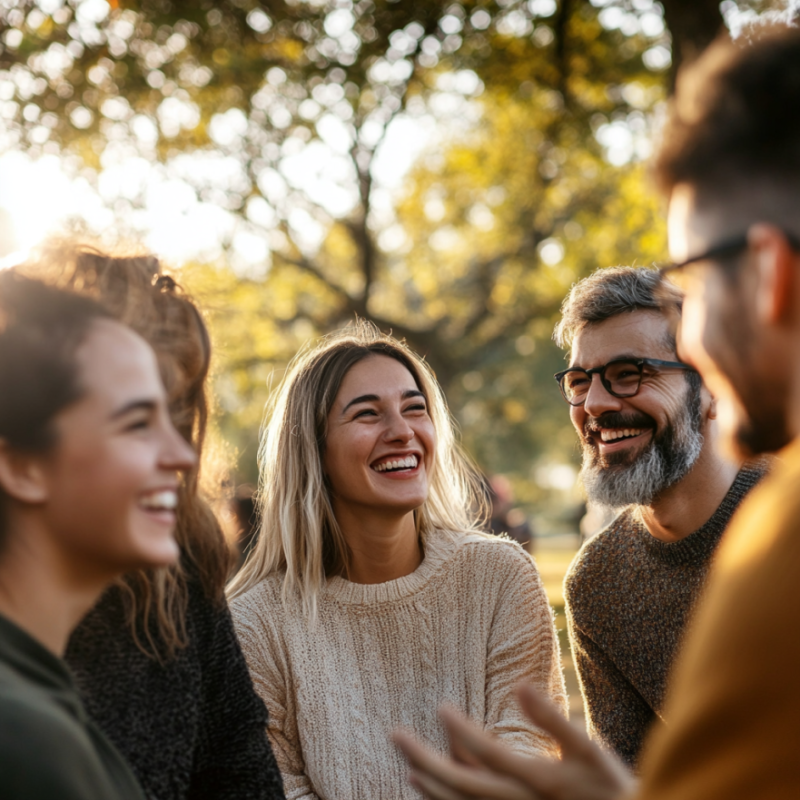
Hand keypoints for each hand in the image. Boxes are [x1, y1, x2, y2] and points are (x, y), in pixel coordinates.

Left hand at [393, 684, 636, 799]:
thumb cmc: (612, 791)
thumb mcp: (591, 753)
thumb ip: (554, 720)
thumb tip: (520, 686)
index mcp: (536, 781)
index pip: (486, 753)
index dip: (460, 731)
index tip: (439, 707)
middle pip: (460, 783)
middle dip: (423, 759)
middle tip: (395, 736)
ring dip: (432, 786)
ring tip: (408, 765)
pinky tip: (432, 790)